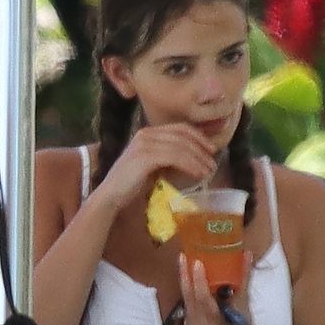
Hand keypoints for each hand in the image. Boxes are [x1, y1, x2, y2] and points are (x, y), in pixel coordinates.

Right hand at [98, 121, 223, 214]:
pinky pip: (175, 156)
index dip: (198, 137)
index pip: (179, 128)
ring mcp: (144, 144)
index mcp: (147, 134)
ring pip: (181, 146)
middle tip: (213, 162)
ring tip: (209, 171)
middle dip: (201, 148)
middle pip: (182, 135)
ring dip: (198, 158)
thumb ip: (168, 159)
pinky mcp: (146, 156)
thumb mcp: (153, 167)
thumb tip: (195, 159)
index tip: (211, 149)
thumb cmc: (131, 185)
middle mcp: (145, 134)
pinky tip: (198, 174)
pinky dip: (190, 164)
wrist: (111, 196)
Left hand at [177, 254, 253, 324]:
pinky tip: (185, 276)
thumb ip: (244, 277)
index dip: (199, 280)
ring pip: (185, 299)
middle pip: (189, 297)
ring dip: (183, 280)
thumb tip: (247, 254)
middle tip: (183, 256)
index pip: (203, 298)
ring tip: (183, 262)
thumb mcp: (244, 301)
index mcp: (215, 321)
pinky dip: (186, 290)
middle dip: (184, 275)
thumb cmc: (242, 324)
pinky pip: (186, 304)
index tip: (196, 262)